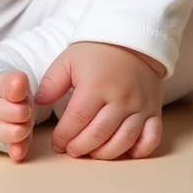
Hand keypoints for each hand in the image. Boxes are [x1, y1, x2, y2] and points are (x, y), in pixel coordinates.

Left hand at [34, 41, 164, 159]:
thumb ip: (52, 82)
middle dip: (81, 148)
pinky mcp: (154, 110)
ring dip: (105, 153)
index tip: (57, 143)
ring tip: (92, 153)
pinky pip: (151, 137)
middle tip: (71, 150)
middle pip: (98, 135)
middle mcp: (120, 98)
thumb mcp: (69, 60)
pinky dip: (140, 150)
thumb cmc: (96, 52)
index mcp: (96, 85)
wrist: (131, 39)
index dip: (64, 136)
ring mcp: (139, 106)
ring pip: (123, 141)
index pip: (77, 120)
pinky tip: (127, 152)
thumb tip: (38, 102)